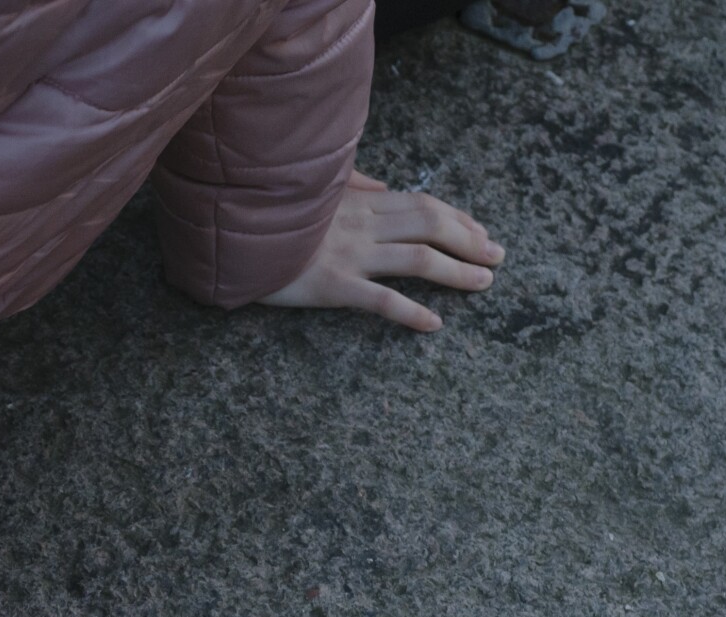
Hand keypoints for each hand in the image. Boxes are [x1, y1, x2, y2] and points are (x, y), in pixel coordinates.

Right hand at [258, 168, 504, 331]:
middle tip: (498, 258)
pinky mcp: (331, 286)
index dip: (458, 217)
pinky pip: (380, 300)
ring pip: (418, 259)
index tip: (481, 232)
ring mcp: (348, 255)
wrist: (227, 236)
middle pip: (430, 227)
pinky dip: (411, 312)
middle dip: (471, 241)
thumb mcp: (310, 190)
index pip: (421, 203)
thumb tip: (384, 185)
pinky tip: (434, 325)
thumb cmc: (266, 216)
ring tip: (484, 284)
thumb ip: (350, 183)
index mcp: (357, 202)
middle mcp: (361, 225)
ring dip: (458, 272)